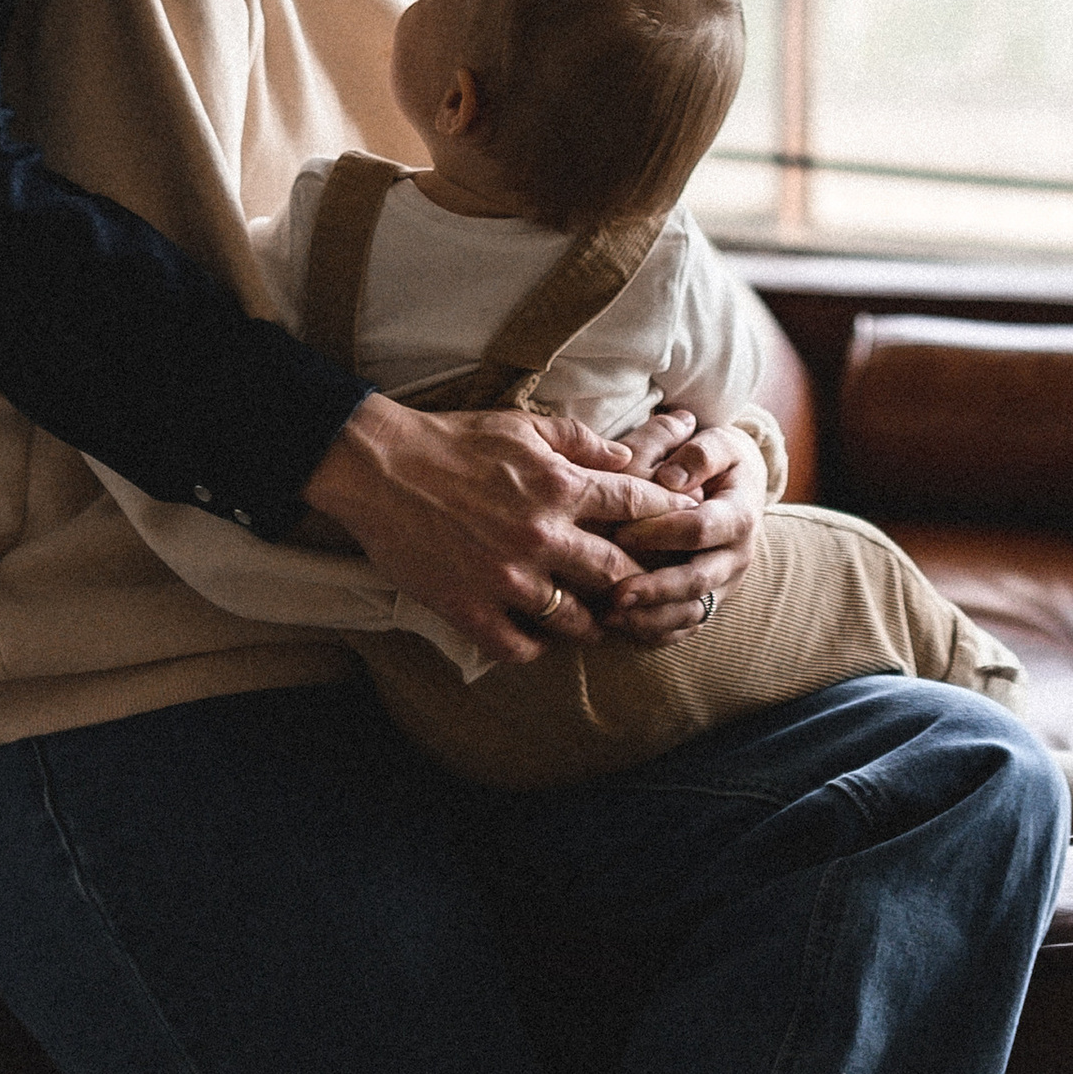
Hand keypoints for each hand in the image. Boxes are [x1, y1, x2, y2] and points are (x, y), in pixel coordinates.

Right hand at [301, 390, 689, 666]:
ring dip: (592, 623)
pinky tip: (542, 638)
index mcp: (558, 486)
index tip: (689, 524)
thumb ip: (580, 442)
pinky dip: (536, 646)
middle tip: (651, 590)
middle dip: (639, 582)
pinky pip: (518, 646)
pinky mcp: (469, 608)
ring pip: (573, 620)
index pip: (634, 505)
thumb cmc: (454, 440)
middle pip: (615, 573)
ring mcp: (506, 578)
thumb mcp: (524, 426)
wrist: (382, 468)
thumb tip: (627, 458)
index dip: (669, 515)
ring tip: (602, 624)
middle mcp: (541, 536)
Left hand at [592, 426, 766, 646]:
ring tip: (609, 617)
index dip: (660, 532)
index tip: (620, 532)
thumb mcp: (718, 441)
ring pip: (691, 613)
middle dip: (655, 590)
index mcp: (741, 515)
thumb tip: (670, 481)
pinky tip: (620, 627)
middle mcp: (738, 556)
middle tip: (614, 595)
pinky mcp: (710, 601)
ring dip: (650, 619)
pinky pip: (684, 628)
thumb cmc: (718, 458)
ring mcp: (725, 584)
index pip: (700, 529)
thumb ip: (698, 453)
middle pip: (698, 580)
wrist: (738, 482)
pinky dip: (654, 632)